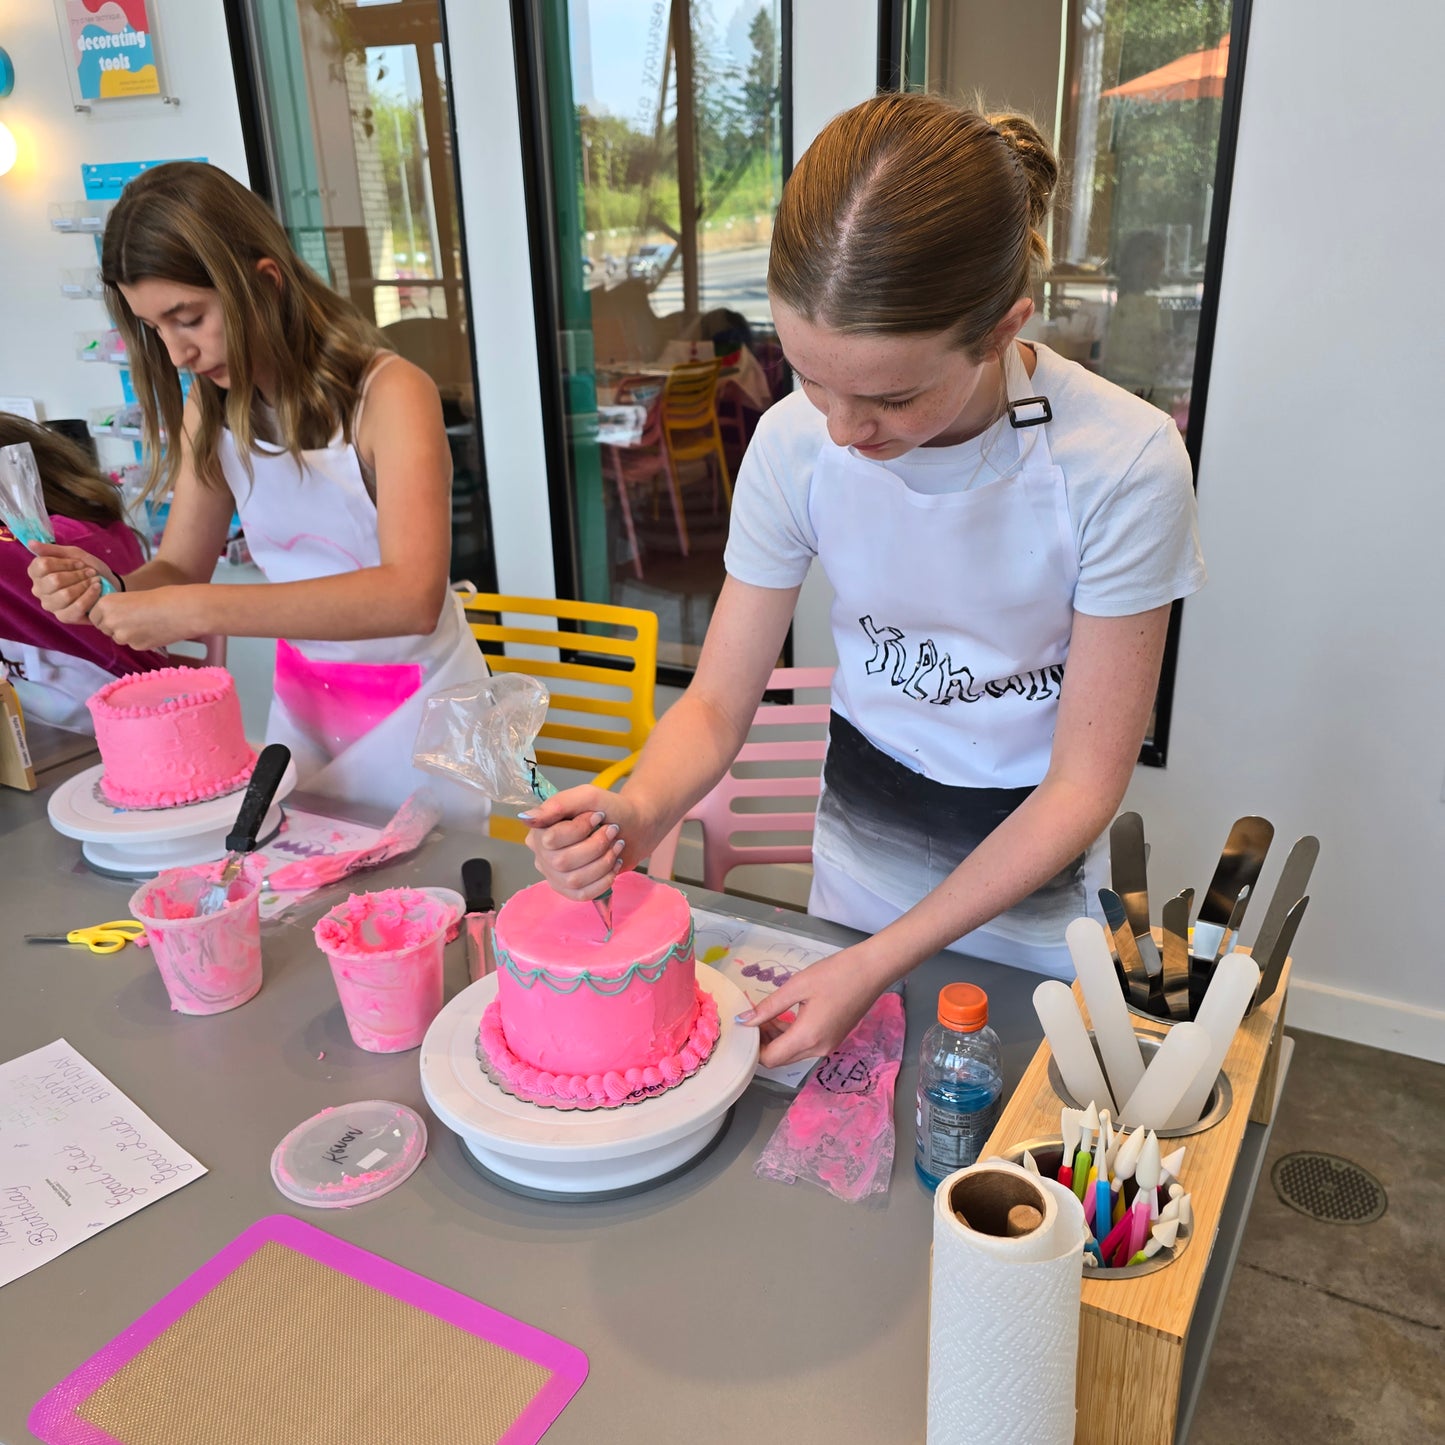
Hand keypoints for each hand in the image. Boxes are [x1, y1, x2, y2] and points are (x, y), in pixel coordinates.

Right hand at [28, 543, 116, 623]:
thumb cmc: (87, 568)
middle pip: (54, 580)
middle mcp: (38, 590)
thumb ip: (52, 550)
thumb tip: (30, 543)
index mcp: (37, 573)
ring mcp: (50, 605)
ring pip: (65, 595)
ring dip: (85, 585)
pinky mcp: (64, 617)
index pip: (43, 565)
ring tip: (96, 581)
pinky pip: (76, 607)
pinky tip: (97, 589)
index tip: (80, 563)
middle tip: (91, 572)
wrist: (108, 585)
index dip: (65, 563)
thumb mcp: (73, 554)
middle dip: (77, 575)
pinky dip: (90, 596)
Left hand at [87, 588, 191, 651]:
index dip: (105, 614)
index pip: (94, 616)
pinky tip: (154, 630)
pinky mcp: (137, 646)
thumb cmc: (163, 597)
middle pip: (104, 628)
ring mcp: (123, 636)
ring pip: (119, 638)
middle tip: (133, 618)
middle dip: (114, 625)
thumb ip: (117, 608)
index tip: (118, 612)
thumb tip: (111, 621)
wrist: (184, 610)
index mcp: (106, 604)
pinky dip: (141, 639)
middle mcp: (110, 621)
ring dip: (127, 633)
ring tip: (146, 623)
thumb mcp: (132, 596)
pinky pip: (133, 644)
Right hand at [522, 785, 645, 898]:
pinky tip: (613, 864)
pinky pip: (583, 895)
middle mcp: (543, 854)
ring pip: (573, 880)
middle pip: (562, 862)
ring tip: (616, 846)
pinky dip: (604, 880)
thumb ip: (558, 803)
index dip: (579, 829)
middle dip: (595, 846)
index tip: (598, 816)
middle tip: (612, 831)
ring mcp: (556, 875)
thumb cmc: (609, 809)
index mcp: (541, 829)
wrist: (633, 826)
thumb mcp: (588, 796)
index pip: (550, 839)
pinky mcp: (572, 890)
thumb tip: (527, 818)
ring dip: (603, 862)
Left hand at [740, 944, 888, 1067]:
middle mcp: (817, 1050)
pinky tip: (785, 1016)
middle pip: (780, 1059)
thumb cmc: (835, 974)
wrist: (872, 970)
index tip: (744, 1027)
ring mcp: (827, 1046)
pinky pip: (805, 1046)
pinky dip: (791, 1036)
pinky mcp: (833, 1040)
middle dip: (763, 1043)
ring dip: (776, 1039)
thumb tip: (744, 1021)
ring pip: (792, 1054)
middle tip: (753, 1018)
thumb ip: (768, 1007)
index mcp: (807, 1038)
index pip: (769, 1059)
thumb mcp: (796, 986)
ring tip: (766, 1014)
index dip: (752, 1047)